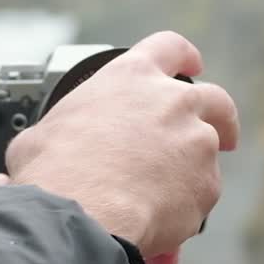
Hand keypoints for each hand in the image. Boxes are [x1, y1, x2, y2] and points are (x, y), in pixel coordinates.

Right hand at [6, 31, 239, 257]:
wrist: (82, 213)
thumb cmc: (55, 171)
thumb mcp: (44, 132)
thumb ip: (65, 129)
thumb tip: (44, 146)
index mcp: (131, 77)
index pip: (169, 47)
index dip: (184, 56)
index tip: (194, 65)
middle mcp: (172, 102)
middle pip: (214, 98)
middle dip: (220, 115)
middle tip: (218, 132)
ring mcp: (196, 142)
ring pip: (207, 152)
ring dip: (193, 167)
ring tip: (165, 192)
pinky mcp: (206, 184)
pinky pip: (201, 193)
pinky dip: (187, 204)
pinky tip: (159, 216)